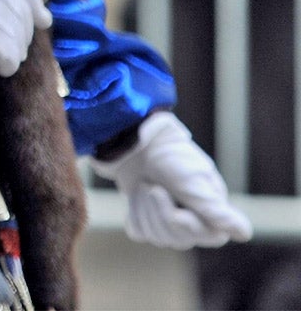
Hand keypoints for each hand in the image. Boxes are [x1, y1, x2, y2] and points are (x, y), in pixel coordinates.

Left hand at [94, 112, 251, 249]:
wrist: (131, 139)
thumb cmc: (169, 157)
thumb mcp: (195, 183)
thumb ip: (218, 211)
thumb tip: (246, 234)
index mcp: (212, 207)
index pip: (210, 237)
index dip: (190, 226)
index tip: (176, 211)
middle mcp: (193, 215)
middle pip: (180, 240)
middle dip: (161, 213)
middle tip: (153, 186)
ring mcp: (167, 218)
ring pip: (158, 238)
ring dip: (145, 210)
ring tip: (143, 185)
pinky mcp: (145, 216)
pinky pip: (140, 233)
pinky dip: (134, 215)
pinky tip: (134, 196)